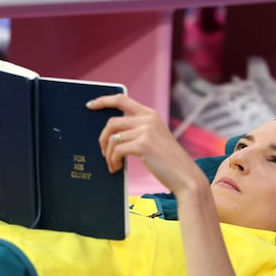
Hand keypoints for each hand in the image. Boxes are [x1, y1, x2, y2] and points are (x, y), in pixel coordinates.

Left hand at [89, 94, 207, 196]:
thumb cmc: (168, 162)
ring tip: (112, 165)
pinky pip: (117, 150)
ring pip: (113, 138)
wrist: (185, 176)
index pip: (121, 100)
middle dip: (102, 139)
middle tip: (103, 153)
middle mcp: (148, 119)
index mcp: (150, 114)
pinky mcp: (143, 145)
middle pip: (112, 122)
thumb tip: (112, 134)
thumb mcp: (155, 138)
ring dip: (108, 154)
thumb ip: (138, 130)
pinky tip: (116, 168)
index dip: (103, 101)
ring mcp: (146, 131)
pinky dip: (113, 161)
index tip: (90, 105)